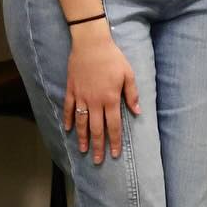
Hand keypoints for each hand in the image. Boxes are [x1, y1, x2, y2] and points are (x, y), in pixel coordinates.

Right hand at [62, 19, 140, 163]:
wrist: (91, 45)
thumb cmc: (113, 58)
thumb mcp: (128, 74)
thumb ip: (132, 94)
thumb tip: (137, 111)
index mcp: (111, 99)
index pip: (113, 125)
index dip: (114, 141)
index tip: (115, 154)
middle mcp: (95, 101)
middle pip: (97, 129)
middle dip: (98, 146)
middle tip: (97, 160)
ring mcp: (81, 97)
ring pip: (81, 123)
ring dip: (82, 138)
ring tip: (83, 150)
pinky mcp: (71, 90)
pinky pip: (68, 109)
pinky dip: (68, 120)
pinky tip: (69, 130)